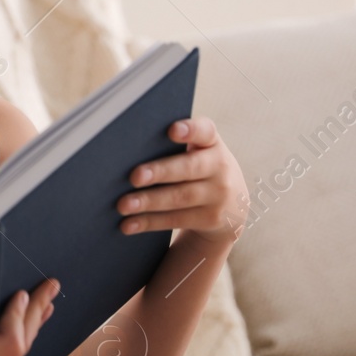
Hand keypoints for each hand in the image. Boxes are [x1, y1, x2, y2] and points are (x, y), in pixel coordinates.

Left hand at [116, 116, 249, 245]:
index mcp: (212, 143)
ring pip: (179, 198)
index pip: (205, 131)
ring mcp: (218, 195)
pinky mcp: (210, 219)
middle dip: (160, 172)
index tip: (172, 130)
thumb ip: (173, 148)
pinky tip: (127, 224)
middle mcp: (220, 167)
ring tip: (123, 205)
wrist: (231, 206)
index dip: (190, 130)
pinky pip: (175, 219)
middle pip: (188, 168)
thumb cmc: (199, 169)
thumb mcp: (199, 153)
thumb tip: (126, 154)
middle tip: (134, 176)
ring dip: (149, 201)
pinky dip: (149, 222)